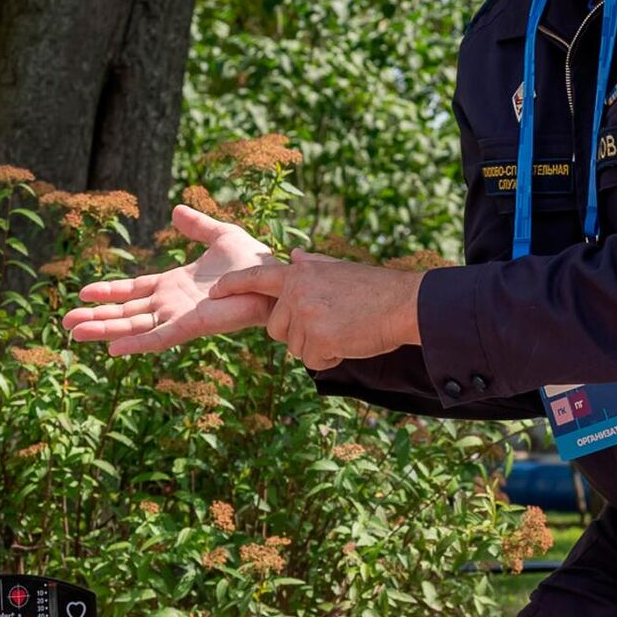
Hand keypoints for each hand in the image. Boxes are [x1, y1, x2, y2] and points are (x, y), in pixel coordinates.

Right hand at [63, 202, 277, 354]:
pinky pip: (159, 338)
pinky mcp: (191, 326)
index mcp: (173, 285)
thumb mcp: (220, 235)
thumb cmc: (254, 261)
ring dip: (104, 330)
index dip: (108, 293)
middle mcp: (170, 304)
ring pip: (133, 326)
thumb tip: (176, 211)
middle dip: (95, 317)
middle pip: (125, 313)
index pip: (133, 291)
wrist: (274, 278)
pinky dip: (136, 344)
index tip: (82, 292)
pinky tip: (113, 350)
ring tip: (74, 333)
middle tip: (66, 322)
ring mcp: (178, 316)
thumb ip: (197, 226)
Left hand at [210, 254, 425, 371]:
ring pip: (295, 347)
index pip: (256, 278)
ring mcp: (305, 316)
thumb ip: (312, 266)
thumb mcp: (338, 270)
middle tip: (332, 324)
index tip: (213, 292)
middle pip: (276, 328)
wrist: (403, 304)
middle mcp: (296, 292)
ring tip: (344, 329)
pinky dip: (331, 357)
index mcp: (299, 273)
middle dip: (298, 334)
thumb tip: (295, 256)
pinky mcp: (318, 338)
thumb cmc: (375, 290)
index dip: (233, 286)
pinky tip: (349, 341)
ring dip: (317, 346)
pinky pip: (313, 360)